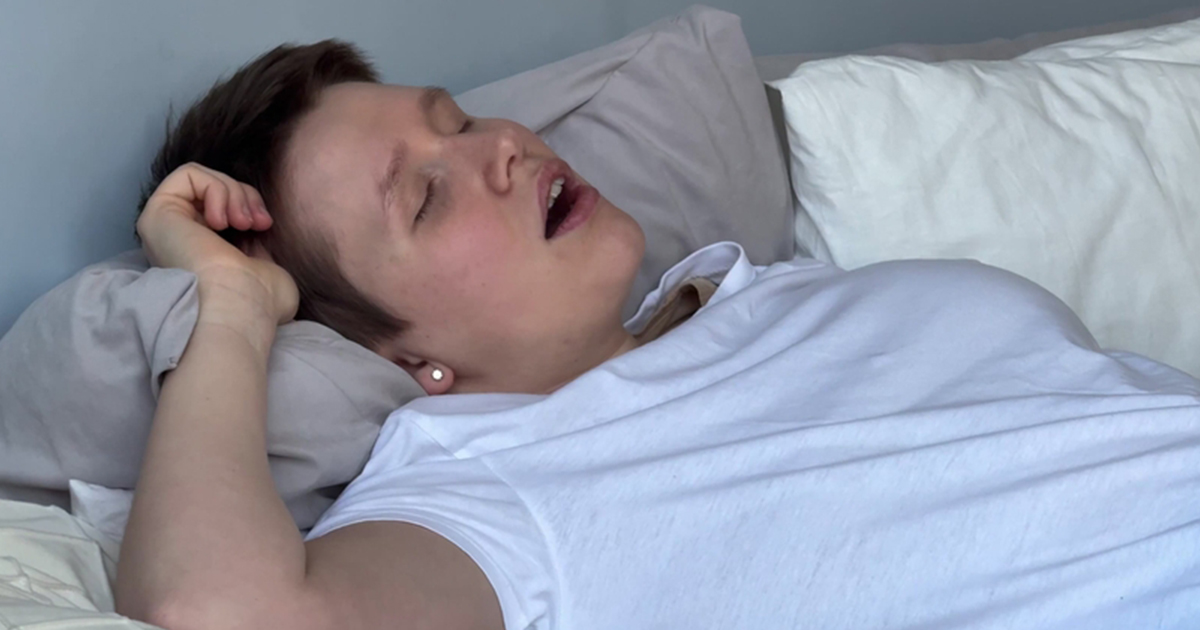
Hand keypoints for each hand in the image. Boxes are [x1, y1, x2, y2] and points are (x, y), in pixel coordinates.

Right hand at [137, 162, 298, 325]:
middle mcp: (179, 241)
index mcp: (202, 255)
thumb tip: (260, 226)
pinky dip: (215, 187)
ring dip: (233, 193)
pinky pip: (188, 174)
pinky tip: (223, 219)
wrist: (240, 306)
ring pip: (203, 180)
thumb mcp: (269, 265)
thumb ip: (258, 244)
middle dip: (244, 196)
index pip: (224, 209)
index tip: (265, 225)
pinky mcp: (157, 212)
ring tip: (243, 223)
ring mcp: (165, 227)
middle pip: (213, 192)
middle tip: (256, 223)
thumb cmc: (259, 300)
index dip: (249, 205)